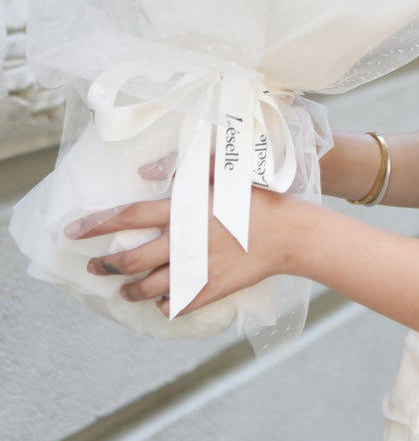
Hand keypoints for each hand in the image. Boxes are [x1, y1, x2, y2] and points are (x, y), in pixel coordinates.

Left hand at [66, 185, 293, 316]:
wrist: (290, 233)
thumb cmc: (259, 197)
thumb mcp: (225, 172)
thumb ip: (186, 169)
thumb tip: (148, 171)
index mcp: (183, 211)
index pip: (128, 217)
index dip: (96, 224)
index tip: (73, 231)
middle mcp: (182, 242)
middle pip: (128, 261)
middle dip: (104, 266)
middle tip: (94, 267)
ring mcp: (194, 269)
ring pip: (146, 288)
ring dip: (128, 290)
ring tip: (123, 290)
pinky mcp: (208, 290)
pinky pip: (174, 303)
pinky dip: (162, 304)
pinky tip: (160, 300)